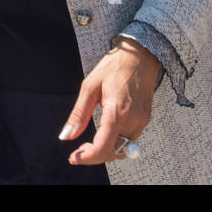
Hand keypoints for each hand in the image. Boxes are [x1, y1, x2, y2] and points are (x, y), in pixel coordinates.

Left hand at [60, 38, 160, 165]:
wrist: (140, 54)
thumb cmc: (115, 66)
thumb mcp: (90, 86)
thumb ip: (78, 114)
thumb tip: (66, 136)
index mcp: (117, 111)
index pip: (103, 147)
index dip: (87, 157)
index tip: (74, 157)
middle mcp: (133, 119)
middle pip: (113, 152)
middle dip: (95, 156)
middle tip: (79, 151)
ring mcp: (142, 120)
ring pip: (123, 149)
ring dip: (106, 150)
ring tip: (90, 143)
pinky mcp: (145, 118)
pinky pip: (130, 139)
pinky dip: (116, 142)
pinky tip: (105, 133)